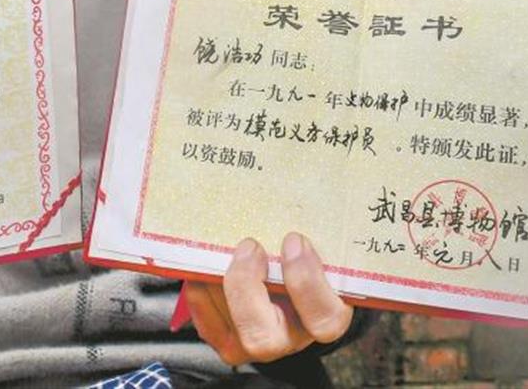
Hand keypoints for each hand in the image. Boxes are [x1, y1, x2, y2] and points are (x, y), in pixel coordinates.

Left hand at [184, 232, 352, 365]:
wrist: (287, 278)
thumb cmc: (303, 254)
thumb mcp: (318, 242)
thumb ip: (310, 227)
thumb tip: (297, 184)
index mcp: (325, 313)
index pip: (326, 318)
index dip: (307, 281)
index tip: (293, 239)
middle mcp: (292, 337)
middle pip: (267, 337)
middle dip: (247, 287)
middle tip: (249, 245)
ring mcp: (259, 343)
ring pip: (235, 332)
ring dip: (222, 286)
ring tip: (219, 252)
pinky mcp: (231, 343)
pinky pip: (210, 328)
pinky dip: (201, 296)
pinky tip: (201, 270)